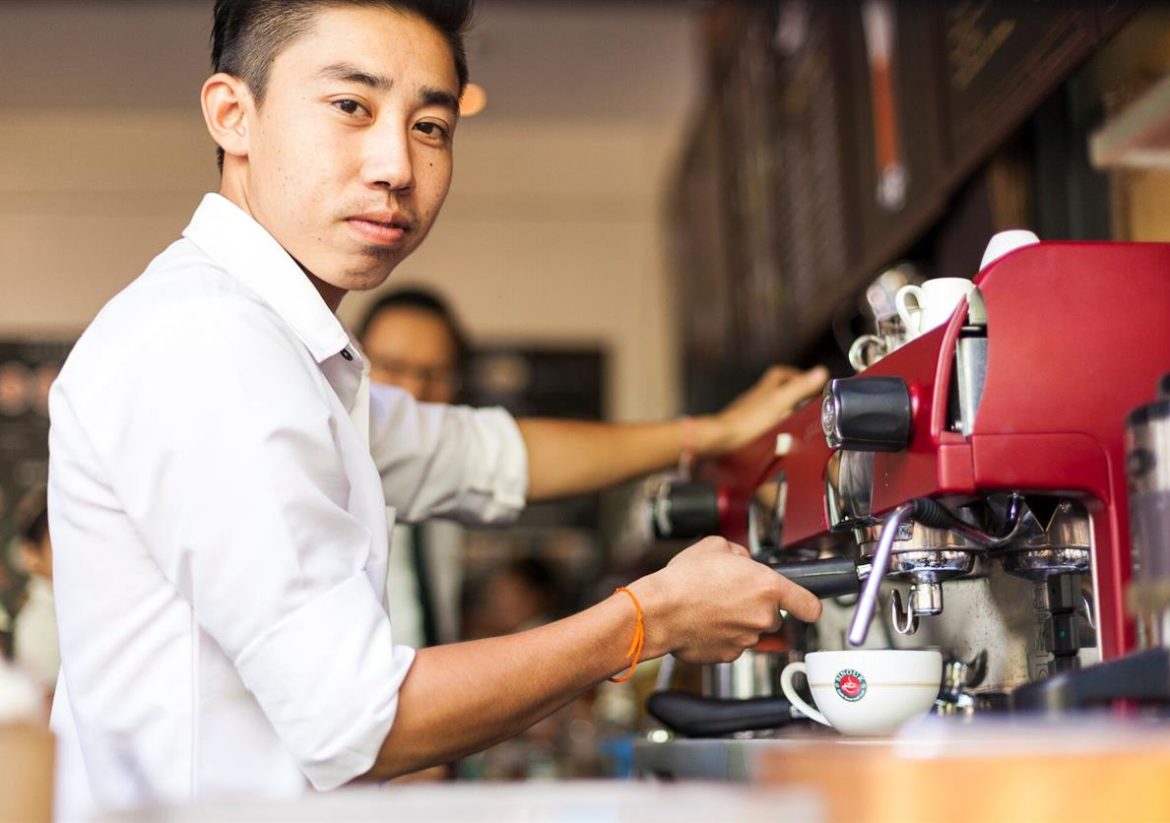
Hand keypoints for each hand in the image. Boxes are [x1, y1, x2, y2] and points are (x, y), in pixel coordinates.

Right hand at [628, 536, 821, 664]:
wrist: (659, 611)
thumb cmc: (684, 580)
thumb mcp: (717, 547)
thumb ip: (741, 555)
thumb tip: (745, 562)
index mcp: (768, 587)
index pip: (809, 605)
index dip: (808, 605)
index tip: (805, 605)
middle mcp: (762, 617)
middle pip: (774, 616)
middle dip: (757, 607)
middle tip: (731, 594)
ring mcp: (747, 640)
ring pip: (752, 631)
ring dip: (738, 621)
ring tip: (711, 606)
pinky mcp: (729, 655)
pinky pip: (733, 644)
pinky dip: (722, 636)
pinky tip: (704, 622)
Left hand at [699, 365, 828, 455]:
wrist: (720, 440)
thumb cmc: (747, 422)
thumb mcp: (779, 402)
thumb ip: (799, 388)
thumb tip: (820, 372)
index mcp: (764, 390)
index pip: (780, 374)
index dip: (795, 375)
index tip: (809, 381)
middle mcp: (754, 399)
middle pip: (772, 389)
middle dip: (788, 392)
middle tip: (802, 400)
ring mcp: (746, 414)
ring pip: (765, 407)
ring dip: (779, 411)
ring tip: (793, 420)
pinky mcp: (742, 430)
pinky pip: (758, 424)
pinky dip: (770, 427)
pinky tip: (775, 437)